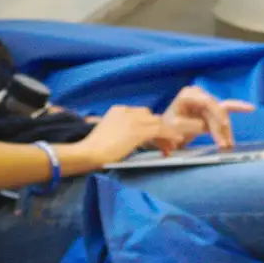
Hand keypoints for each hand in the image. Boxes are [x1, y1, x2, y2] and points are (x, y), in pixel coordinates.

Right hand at [60, 105, 201, 172]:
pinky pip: (160, 130)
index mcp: (118, 110)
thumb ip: (120, 132)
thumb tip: (130, 141)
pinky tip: (174, 143)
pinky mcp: (138, 130)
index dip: (150, 125)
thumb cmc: (93, 150)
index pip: (141, 115)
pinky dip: (169, 136)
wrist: (89, 152)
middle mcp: (127, 111)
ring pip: (157, 123)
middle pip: (151, 117)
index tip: (155, 136)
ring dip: (167, 134)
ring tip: (173, 145)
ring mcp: (133, 120)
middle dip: (161, 129)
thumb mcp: (108, 134)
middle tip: (167, 142)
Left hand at [162, 87, 253, 149]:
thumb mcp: (175, 128)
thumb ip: (189, 125)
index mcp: (188, 95)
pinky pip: (225, 113)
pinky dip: (232, 119)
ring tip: (228, 145)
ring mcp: (205, 102)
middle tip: (225, 144)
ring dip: (225, 131)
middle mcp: (199, 95)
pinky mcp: (211, 111)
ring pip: (221, 115)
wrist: (164, 133)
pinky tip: (251, 108)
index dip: (217, 114)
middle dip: (222, 127)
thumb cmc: (166, 129)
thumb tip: (203, 126)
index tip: (224, 127)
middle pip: (216, 110)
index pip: (207, 102)